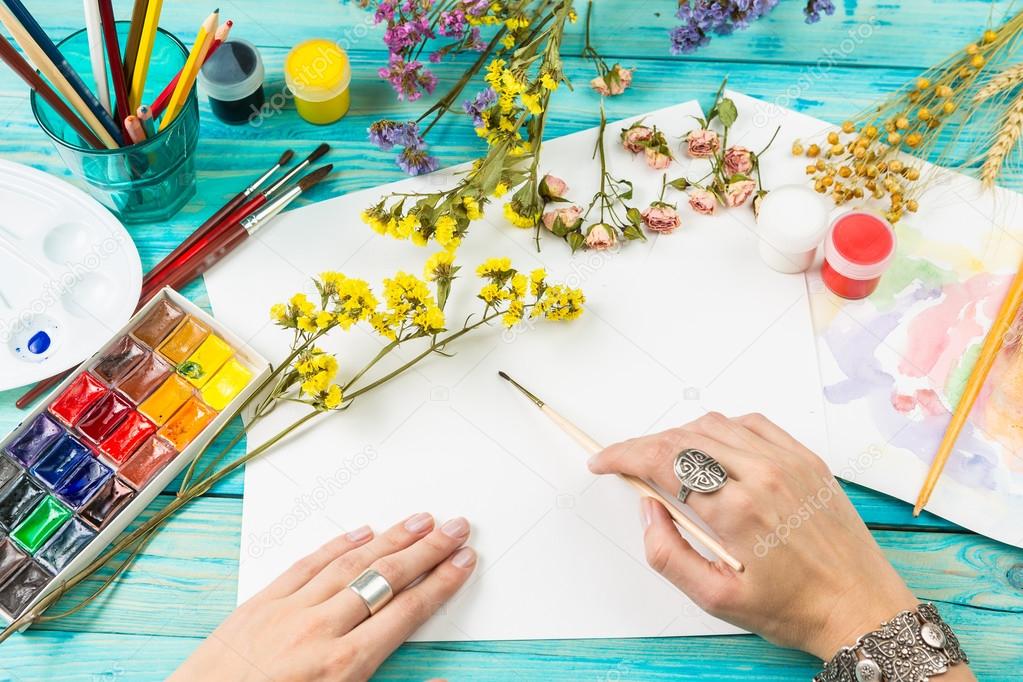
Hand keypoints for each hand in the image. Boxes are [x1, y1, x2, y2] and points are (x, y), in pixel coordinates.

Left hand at [171, 513, 475, 681]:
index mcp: (344, 666)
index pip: (408, 611)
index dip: (442, 582)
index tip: (464, 560)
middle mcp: (320, 631)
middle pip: (386, 578)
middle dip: (427, 550)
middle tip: (455, 526)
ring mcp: (287, 612)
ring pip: (350, 563)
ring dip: (390, 538)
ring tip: (419, 520)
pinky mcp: (258, 605)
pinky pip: (305, 565)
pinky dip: (335, 546)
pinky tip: (359, 532)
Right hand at [588, 412, 915, 658]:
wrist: (860, 607)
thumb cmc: (794, 608)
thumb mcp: (716, 599)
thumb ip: (668, 554)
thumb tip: (648, 511)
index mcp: (737, 510)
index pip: (663, 461)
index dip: (623, 455)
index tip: (604, 461)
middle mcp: (763, 475)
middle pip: (683, 437)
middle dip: (645, 446)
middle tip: (628, 464)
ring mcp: (788, 461)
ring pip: (716, 424)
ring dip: (681, 436)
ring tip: (668, 461)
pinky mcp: (806, 458)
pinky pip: (753, 424)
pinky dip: (722, 429)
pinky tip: (713, 450)